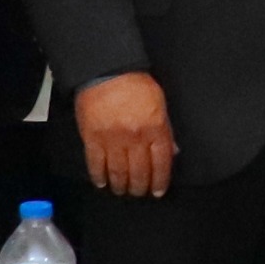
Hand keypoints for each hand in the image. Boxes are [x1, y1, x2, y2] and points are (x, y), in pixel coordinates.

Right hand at [74, 71, 176, 199]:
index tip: (158, 190)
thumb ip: (166, 130)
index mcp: (155, 128)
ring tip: (122, 190)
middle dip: (140, 187)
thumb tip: (171, 152)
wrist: (107, 71)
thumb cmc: (135, 84)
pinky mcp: (92, 138)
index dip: (160, 181)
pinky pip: (96, 164)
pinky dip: (99, 176)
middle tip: (139, 192)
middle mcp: (135, 137)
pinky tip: (102, 182)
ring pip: (118, 172)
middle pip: (140, 172)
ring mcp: (113, 139)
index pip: (161, 163)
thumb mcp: (160, 104)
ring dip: (121, 185)